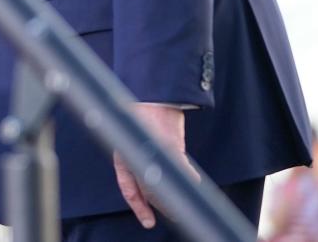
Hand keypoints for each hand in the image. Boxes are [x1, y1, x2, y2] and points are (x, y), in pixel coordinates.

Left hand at [113, 104, 197, 228]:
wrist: (152, 94)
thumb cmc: (143, 115)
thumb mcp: (133, 138)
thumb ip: (138, 157)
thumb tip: (151, 179)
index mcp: (122, 155)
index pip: (128, 189)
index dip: (138, 207)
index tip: (148, 222)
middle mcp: (135, 156)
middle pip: (149, 192)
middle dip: (163, 206)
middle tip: (175, 213)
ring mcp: (152, 153)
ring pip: (164, 186)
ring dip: (177, 197)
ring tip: (187, 202)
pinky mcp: (169, 146)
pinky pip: (181, 170)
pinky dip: (190, 178)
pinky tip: (195, 183)